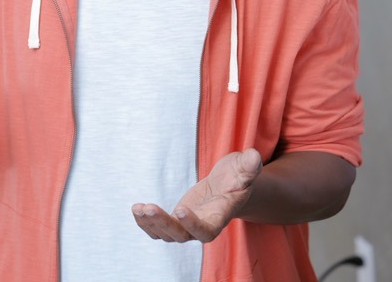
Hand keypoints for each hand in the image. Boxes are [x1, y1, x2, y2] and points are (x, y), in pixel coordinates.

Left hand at [132, 148, 261, 242]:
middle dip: (164, 224)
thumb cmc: (239, 176)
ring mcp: (188, 225)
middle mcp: (203, 225)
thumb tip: (254, 155)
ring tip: (138, 207)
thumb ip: (249, 165)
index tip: (180, 209)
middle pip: (181, 236)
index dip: (193, 225)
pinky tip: (137, 209)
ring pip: (167, 235)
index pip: (206, 231)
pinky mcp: (177, 219)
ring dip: (151, 224)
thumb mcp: (245, 168)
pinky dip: (146, 223)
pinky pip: (159, 229)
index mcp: (219, 217)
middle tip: (149, 208)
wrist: (229, 184)